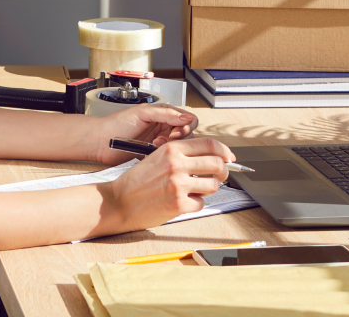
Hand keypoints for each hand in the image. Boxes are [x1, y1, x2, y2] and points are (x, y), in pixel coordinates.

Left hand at [91, 104, 197, 164]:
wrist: (100, 141)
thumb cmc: (117, 124)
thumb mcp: (142, 113)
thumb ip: (165, 113)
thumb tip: (186, 117)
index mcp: (164, 114)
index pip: (187, 119)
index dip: (186, 127)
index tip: (175, 133)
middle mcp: (164, 128)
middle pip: (186, 135)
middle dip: (178, 139)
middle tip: (164, 141)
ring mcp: (160, 142)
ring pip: (178, 147)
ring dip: (170, 148)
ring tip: (155, 145)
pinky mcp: (154, 155)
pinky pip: (168, 158)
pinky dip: (163, 156)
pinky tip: (152, 153)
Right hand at [103, 137, 235, 230]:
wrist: (119, 201)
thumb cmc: (137, 181)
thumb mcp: (157, 157)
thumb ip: (182, 155)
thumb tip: (210, 157)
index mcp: (172, 149)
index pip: (210, 144)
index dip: (225, 151)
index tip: (230, 158)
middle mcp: (176, 164)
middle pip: (217, 164)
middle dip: (224, 171)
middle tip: (220, 176)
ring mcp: (178, 184)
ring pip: (213, 185)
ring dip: (209, 189)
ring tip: (196, 190)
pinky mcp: (178, 203)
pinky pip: (201, 203)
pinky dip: (196, 204)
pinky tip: (183, 202)